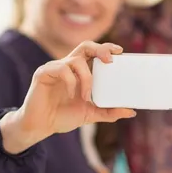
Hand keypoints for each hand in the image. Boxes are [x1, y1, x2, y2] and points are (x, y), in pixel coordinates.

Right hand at [0, 41, 135, 153]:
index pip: (93, 52)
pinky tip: (70, 96)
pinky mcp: (43, 73)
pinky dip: (71, 82)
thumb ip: (109, 112)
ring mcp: (54, 67)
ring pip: (76, 60)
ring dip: (86, 78)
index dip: (106, 48)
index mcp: (78, 71)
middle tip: (110, 60)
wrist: (40, 127)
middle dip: (100, 49)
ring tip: (87, 97)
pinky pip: (61, 69)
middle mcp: (67, 65)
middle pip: (85, 46)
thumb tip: (131, 111)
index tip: (120, 52)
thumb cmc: (63, 116)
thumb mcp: (90, 114)